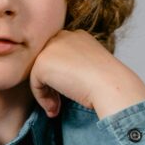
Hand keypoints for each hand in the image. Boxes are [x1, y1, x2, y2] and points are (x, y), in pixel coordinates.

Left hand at [29, 30, 144, 119]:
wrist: (109, 85)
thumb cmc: (107, 82)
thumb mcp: (91, 67)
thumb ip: (73, 67)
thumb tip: (58, 78)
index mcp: (77, 36)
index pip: (59, 55)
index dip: (60, 76)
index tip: (69, 92)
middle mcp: (62, 37)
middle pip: (46, 63)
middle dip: (51, 85)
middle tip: (58, 104)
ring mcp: (50, 48)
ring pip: (39, 74)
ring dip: (46, 94)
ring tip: (56, 108)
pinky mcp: (41, 63)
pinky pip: (35, 84)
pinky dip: (42, 99)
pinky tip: (55, 108)